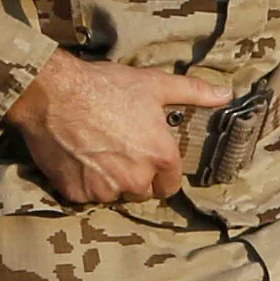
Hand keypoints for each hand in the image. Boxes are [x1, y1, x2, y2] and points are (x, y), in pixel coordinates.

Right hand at [2, 53, 229, 205]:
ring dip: (107, 182)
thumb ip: (193, 92)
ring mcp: (105, 190)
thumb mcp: (153, 84)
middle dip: (134, 177)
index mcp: (160, 157)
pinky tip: (76, 157)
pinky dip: (81, 183)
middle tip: (118, 151)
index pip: (170, 185)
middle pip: (142, 192)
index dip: (160, 172)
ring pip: (113, 196)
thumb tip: (226, 94)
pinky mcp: (76, 193)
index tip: (147, 158)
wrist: (53, 93)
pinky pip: (84, 196)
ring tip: (95, 153)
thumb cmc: (105, 86)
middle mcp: (136, 179)